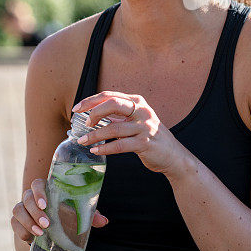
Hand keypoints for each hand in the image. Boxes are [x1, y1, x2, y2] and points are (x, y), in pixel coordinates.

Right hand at [11, 178, 108, 244]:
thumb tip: (103, 221)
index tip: (45, 204)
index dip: (39, 192)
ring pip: (18, 209)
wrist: (50, 233)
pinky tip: (31, 237)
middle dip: (35, 211)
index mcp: (46, 191)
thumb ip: (89, 216)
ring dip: (28, 221)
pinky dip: (22, 230)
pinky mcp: (17, 221)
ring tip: (40, 233)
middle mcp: (32, 197)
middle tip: (47, 224)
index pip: (38, 184)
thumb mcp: (77, 216)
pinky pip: (14, 223)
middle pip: (26, 197)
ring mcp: (22, 209)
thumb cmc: (65, 218)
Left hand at [72, 91, 188, 176]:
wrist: (173, 156)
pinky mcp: (145, 143)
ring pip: (114, 128)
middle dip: (93, 112)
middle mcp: (142, 110)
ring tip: (83, 140)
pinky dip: (105, 147)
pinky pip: (120, 145)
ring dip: (95, 135)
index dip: (91, 101)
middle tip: (82, 123)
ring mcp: (145, 127)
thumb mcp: (134, 120)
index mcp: (137, 101)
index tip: (77, 109)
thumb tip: (91, 115)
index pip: (110, 95)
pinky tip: (96, 149)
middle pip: (112, 104)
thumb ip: (117, 116)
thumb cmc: (149, 136)